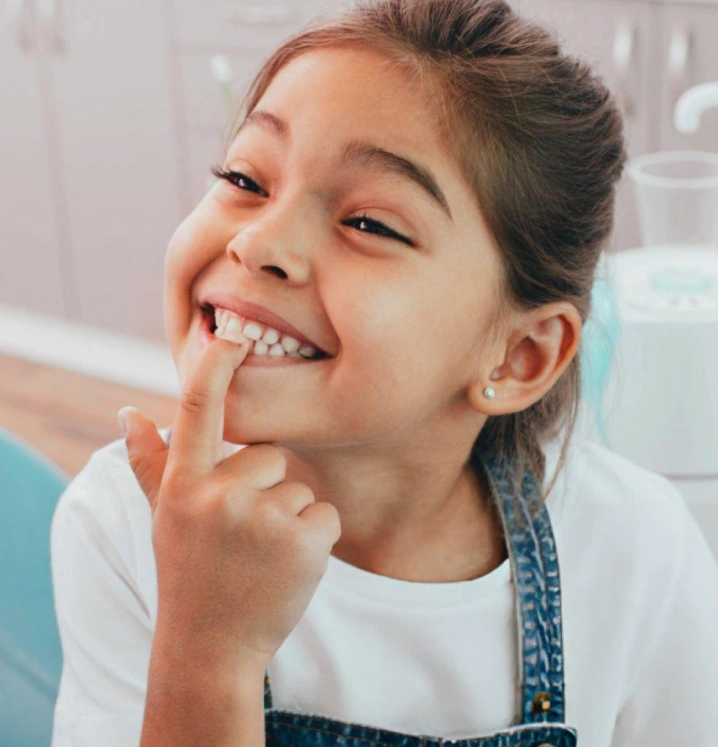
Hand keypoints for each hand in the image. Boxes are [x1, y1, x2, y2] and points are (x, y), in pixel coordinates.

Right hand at [118, 334, 340, 668]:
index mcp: (184, 486)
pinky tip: (287, 566)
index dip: (215, 367)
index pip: (197, 411)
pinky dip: (315, 538)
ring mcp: (262, 520)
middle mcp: (219, 497)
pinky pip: (325, 514)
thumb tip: (127, 412)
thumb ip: (149, 464)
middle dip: (265, 489)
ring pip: (299, 488)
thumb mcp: (164, 518)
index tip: (232, 333)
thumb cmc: (189, 572)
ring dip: (289, 518)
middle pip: (270, 456)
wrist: (211, 647)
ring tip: (260, 556)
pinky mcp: (303, 542)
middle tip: (243, 536)